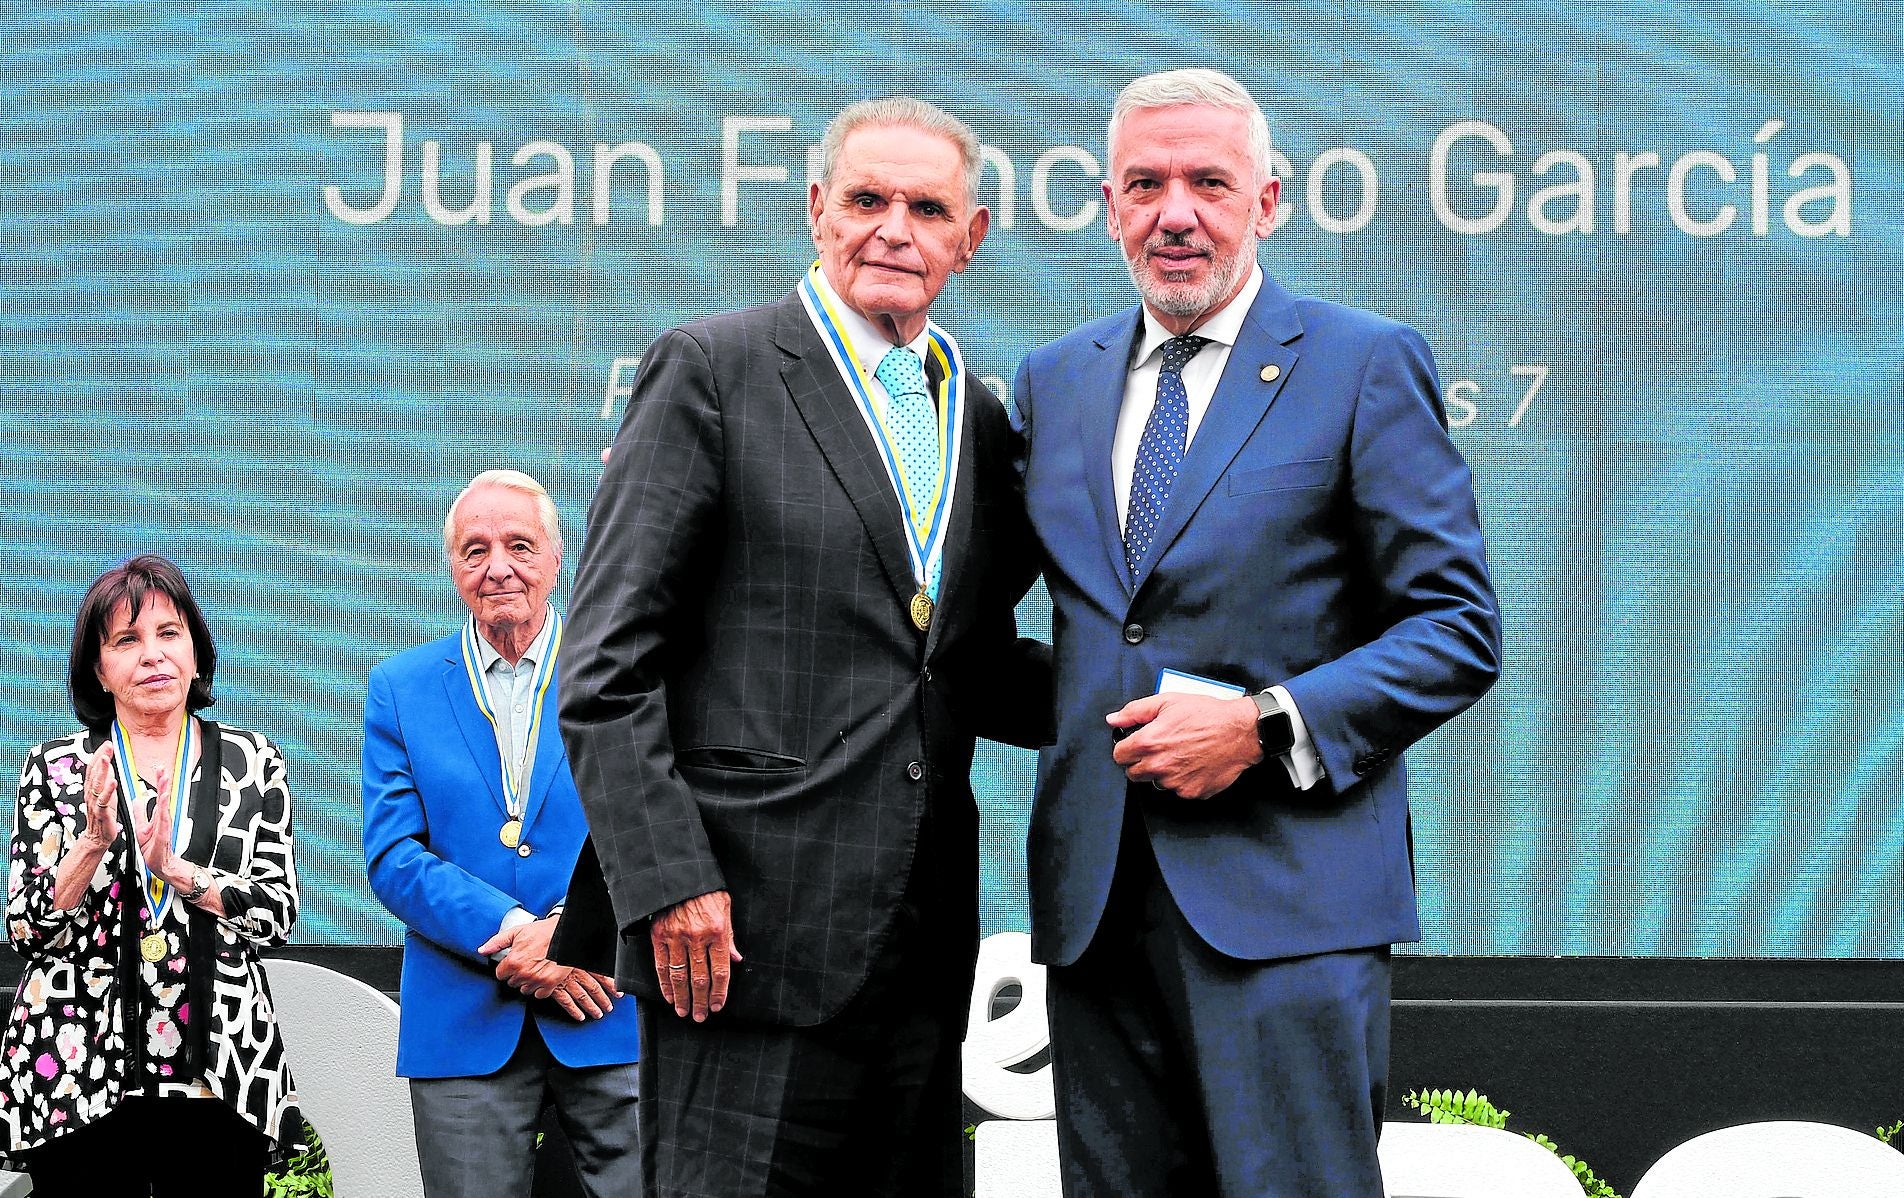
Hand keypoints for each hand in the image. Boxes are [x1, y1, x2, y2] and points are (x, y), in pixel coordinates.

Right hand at [79, 743, 120, 849]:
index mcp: (93, 789)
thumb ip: (104, 779)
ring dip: (102, 770)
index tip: (107, 743)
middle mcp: (91, 794)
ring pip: (96, 784)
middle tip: (107, 745)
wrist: (98, 837)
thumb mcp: (106, 794)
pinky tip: (113, 781)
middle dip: (101, 758)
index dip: (99, 755)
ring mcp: (95, 803)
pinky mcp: (101, 813)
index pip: (94, 768)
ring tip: (107, 758)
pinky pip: (103, 800)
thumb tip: (106, 764)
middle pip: (94, 773)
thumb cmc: (104, 815)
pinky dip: (108, 790)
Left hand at [132, 765, 188, 885]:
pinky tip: (164, 798)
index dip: (159, 782)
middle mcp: (163, 818)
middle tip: (162, 768)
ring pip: (165, 804)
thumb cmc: (153, 849)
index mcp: (157, 816)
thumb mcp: (141, 827)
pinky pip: (164, 817)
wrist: (159, 865)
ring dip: (165, 791)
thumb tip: (138, 800)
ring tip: (164, 779)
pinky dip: (164, 807)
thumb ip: (140, 813)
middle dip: (163, 782)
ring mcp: (165, 825)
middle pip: (164, 796)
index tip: (159, 770)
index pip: (159, 795)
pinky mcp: (164, 832)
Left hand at [479, 917, 621, 1020]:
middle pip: (513, 983)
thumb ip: (497, 942)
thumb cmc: (543, 931)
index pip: (500, 975)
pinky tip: (543, 976)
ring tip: (536, 968)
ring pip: (525, 989)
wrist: (566, 934)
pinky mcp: (550, 984)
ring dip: (528, 982)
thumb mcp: (517, 932)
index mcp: (513, 962)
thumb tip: (482, 950)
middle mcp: (524, 973)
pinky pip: (540, 994)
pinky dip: (541, 988)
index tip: (513, 962)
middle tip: (527, 963)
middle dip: (517, 974)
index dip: (506, 968)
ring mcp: (537, 980)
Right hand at [650, 889, 742, 1021]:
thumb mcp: (725, 906)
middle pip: (700, 979)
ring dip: (682, 998)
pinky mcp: (658, 935)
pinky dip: (665, 984)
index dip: (720, 993)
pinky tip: (668, 996)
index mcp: (717, 931)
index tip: (718, 1006)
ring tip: (684, 1012)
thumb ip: (730, 935)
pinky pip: (661, 966)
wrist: (678, 873)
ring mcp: (675, 937)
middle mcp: (697, 937)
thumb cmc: (705, 890)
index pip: (720, 971)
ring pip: (679, 976)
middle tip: (701, 1017)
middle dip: (701, 1001)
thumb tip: (736, 959)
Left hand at [1108, 693, 1263, 799]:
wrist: (1240, 731)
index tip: (1134, 745)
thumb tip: (1113, 719)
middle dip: (1141, 762)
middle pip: (1133, 773)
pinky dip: (1181, 780)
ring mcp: (1175, 782)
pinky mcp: (1191, 792)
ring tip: (1180, 754)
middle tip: (1159, 749)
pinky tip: (1193, 763)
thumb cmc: (1207, 714)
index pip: (1119, 756)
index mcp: (1149, 742)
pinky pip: (1177, 790)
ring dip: (1162, 772)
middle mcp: (1159, 765)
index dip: (1126, 748)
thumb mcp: (1168, 702)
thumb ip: (1135, 711)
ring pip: (1155, 782)